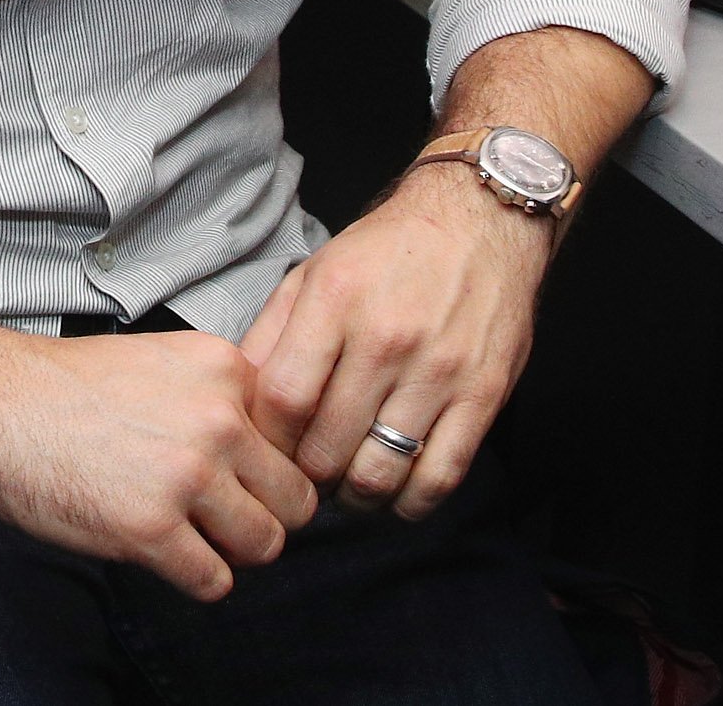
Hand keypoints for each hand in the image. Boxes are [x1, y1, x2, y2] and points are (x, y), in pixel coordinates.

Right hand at [0, 327, 318, 600]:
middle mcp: (218, 419)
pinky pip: (215, 581)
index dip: (272, 466)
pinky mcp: (151, 529)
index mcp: (225, 369)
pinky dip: (196, 578)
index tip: (243, 477)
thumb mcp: (164, 361)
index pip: (297, 438)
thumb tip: (274, 454)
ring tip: (195, 537)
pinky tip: (164, 553)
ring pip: (265, 543)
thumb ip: (222, 397)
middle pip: (296, 498)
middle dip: (265, 515)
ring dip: (234, 551)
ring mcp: (187, 475)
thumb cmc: (69, 387)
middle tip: (225, 517)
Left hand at [240, 164, 554, 518]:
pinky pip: (439, 478)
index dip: (267, 439)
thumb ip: (272, 336)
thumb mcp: (315, 273)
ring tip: (346, 483)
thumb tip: (237, 401)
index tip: (267, 448)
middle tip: (305, 473)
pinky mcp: (484, 395)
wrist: (481, 220)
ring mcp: (439, 370)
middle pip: (325, 448)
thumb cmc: (389, 251)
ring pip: (379, 474)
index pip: (283, 399)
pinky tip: (395, 489)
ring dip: (353, 498)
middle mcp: (386, 338)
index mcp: (335, 301)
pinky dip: (409, 502)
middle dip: (305, 475)